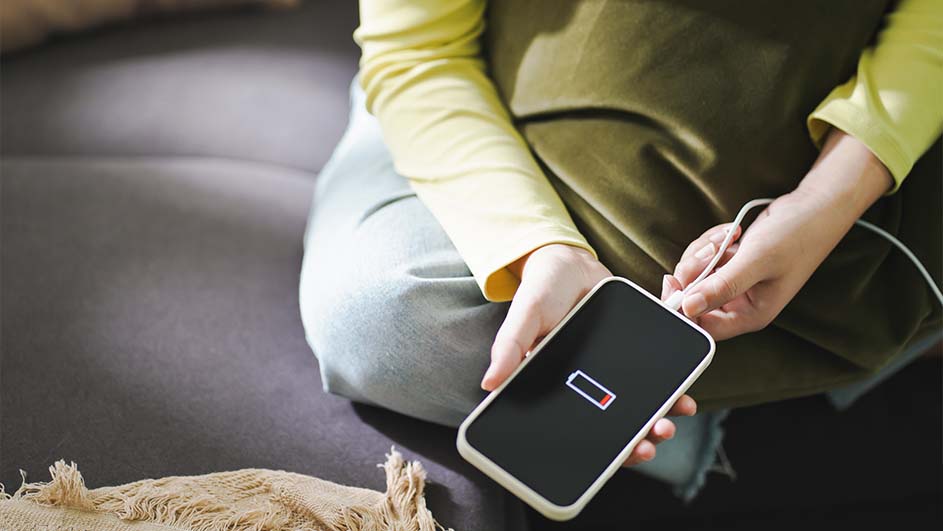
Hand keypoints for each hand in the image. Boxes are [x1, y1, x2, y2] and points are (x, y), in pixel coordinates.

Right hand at [482, 243, 697, 464]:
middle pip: (617, 425)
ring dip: (660, 418)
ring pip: (640, 406)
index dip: (605, 450)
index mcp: (559, 386)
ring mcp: (614, 371)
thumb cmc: (541, 290)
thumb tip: (489, 383)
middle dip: (639, 439)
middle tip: (653, 440)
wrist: (571, 262)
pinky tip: (684, 394)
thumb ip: (509, 346)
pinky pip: (656, 377)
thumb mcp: (524, 315)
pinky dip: (673, 387)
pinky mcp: (635, 353)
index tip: (628, 454)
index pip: (582, 428)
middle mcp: (589, 386)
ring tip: (672, 418)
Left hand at [665, 129, 892, 339]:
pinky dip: (711, 243)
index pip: (703, 327)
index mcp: (751, 315)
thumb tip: (688, 307)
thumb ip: (722, 285)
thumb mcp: (757, 260)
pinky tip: (733, 233)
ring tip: (729, 237)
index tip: (674, 281)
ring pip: (694, 275)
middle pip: (692, 298)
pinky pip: (703, 258)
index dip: (682, 308)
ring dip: (704, 252)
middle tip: (714, 249)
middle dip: (695, 270)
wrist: (814, 207)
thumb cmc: (796, 236)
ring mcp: (734, 284)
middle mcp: (741, 304)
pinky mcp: (731, 265)